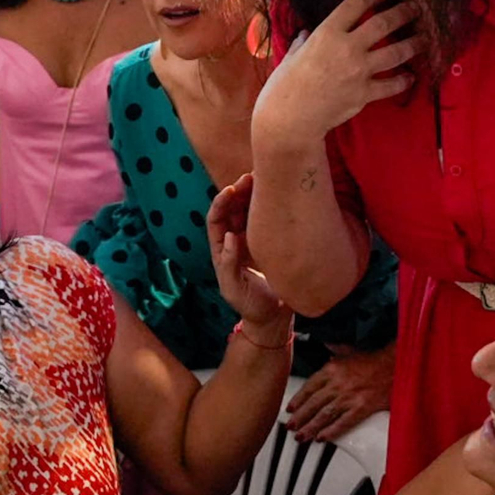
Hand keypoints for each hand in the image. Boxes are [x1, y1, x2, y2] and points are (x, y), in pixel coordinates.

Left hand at [208, 175, 288, 328]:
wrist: (274, 317)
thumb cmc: (250, 305)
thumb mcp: (234, 289)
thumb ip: (229, 265)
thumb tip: (230, 237)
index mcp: (222, 249)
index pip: (217, 220)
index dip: (221, 203)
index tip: (230, 190)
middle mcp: (235, 240)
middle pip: (233, 209)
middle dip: (239, 191)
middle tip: (251, 176)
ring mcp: (253, 239)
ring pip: (250, 211)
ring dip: (254, 194)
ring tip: (264, 178)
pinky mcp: (270, 242)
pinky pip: (267, 220)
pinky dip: (270, 207)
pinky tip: (278, 196)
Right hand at [252, 0, 422, 156]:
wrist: (290, 119)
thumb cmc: (284, 86)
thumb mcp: (291, 56)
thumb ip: (303, 42)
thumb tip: (306, 34)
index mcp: (327, 33)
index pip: (356, 4)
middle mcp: (347, 48)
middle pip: (384, 23)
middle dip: (403, 12)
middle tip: (416, 8)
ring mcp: (359, 71)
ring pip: (397, 52)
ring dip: (414, 43)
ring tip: (425, 37)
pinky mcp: (365, 94)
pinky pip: (392, 85)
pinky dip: (404, 80)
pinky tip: (411, 76)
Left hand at [284, 343, 394, 442]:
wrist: (395, 366)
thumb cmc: (373, 360)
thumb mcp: (349, 351)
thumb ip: (335, 352)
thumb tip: (326, 347)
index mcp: (331, 369)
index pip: (309, 387)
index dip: (298, 400)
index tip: (290, 409)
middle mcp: (337, 383)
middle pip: (313, 403)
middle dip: (300, 417)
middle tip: (291, 427)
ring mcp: (348, 397)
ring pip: (324, 415)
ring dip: (310, 427)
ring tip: (301, 436)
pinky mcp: (361, 408)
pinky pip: (342, 423)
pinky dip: (331, 432)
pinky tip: (322, 438)